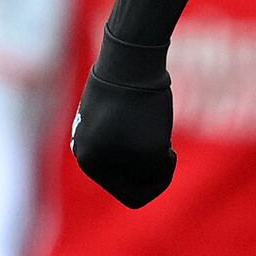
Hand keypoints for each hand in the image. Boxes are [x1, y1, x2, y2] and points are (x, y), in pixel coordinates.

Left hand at [70, 39, 174, 207]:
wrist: (130, 63)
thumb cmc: (119, 87)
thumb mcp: (105, 123)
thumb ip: (112, 150)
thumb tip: (129, 170)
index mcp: (86, 157)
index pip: (117, 189)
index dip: (137, 180)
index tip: (145, 162)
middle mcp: (99, 163)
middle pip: (134, 192)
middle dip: (151, 179)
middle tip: (161, 157)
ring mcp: (123, 159)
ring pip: (151, 181)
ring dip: (160, 167)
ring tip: (162, 143)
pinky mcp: (147, 151)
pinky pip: (164, 168)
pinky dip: (169, 159)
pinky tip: (164, 136)